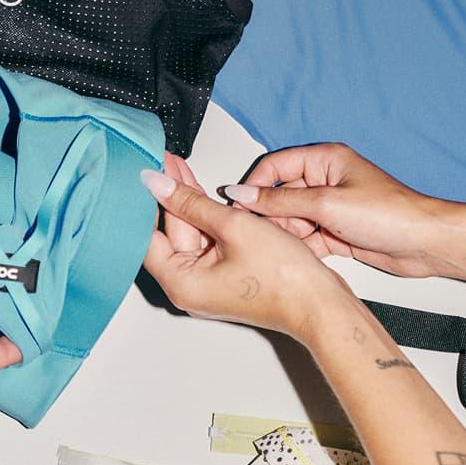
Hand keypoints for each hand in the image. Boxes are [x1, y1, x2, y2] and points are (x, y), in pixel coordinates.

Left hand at [142, 160, 353, 340]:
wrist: (320, 302)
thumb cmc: (284, 277)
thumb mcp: (234, 227)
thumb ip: (192, 203)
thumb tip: (159, 185)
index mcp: (180, 282)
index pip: (147, 236)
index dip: (146, 201)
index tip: (147, 172)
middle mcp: (188, 286)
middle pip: (169, 234)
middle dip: (169, 196)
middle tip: (165, 162)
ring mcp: (208, 282)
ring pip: (190, 234)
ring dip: (188, 202)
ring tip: (178, 167)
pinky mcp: (225, 276)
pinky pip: (208, 242)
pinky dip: (206, 217)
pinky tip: (201, 191)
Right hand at [226, 143, 445, 276]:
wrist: (424, 244)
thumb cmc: (390, 214)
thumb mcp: (326, 204)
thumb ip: (281, 200)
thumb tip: (244, 194)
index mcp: (324, 159)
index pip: (274, 166)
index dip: (254, 186)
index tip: (238, 208)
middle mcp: (325, 180)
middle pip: (280, 194)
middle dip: (272, 216)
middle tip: (267, 234)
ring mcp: (331, 207)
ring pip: (291, 219)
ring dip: (288, 234)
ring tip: (290, 246)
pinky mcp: (336, 231)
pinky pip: (306, 237)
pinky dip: (302, 247)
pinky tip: (301, 256)